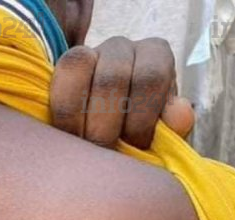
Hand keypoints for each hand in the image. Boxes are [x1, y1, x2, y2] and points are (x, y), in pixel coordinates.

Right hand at [50, 37, 194, 148]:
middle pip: (112, 78)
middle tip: (105, 155)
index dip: (142, 119)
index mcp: (154, 56)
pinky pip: (54, 82)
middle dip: (107, 127)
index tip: (137, 149)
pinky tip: (64, 139)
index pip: (151, 77)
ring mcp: (87, 55)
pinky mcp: (58, 71)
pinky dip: (60, 115)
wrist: (107, 144)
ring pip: (77, 68)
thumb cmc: (139, 141)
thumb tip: (180, 117)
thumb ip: (174, 128)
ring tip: (82, 149)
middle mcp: (121, 48)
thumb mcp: (162, 135)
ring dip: (78, 119)